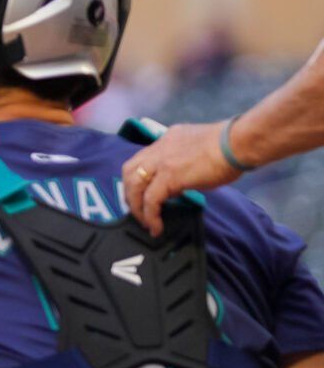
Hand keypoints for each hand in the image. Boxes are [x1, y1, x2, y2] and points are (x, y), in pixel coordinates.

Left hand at [122, 121, 239, 234]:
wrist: (238, 143)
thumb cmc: (231, 147)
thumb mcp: (200, 151)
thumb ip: (186, 163)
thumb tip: (183, 182)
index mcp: (168, 139)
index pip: (143, 158)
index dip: (140, 177)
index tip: (143, 193)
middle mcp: (160, 148)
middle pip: (129, 170)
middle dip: (129, 192)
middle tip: (136, 209)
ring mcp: (162, 162)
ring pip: (134, 185)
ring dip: (135, 206)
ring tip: (144, 222)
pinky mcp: (169, 177)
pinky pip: (150, 200)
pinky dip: (150, 215)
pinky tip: (156, 227)